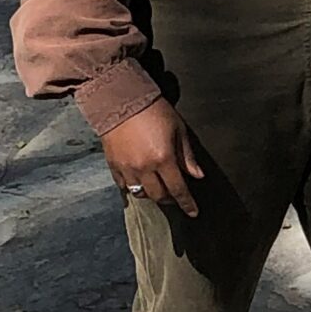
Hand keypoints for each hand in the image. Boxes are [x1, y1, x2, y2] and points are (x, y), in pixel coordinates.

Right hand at [101, 101, 204, 217]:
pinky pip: (124, 186)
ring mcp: (127, 168)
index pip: (178, 189)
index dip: (187, 203)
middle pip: (159, 196)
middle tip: (176, 198)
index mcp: (164, 159)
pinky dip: (133, 189)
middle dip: (170, 200)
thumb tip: (197, 175)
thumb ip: (187, 156)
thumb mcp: (178, 129)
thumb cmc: (153, 110)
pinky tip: (138, 185)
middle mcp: (145, 168)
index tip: (193, 212)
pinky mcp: (113, 165)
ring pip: (141, 194)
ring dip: (152, 195)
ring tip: (158, 190)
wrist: (120, 99)